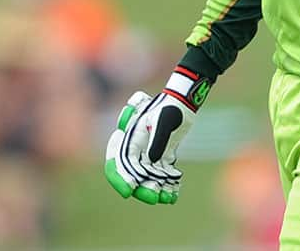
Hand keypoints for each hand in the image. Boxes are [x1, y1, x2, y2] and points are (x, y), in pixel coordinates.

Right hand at [104, 67, 210, 204]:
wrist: (183, 101)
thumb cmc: (171, 108)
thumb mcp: (164, 121)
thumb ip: (158, 140)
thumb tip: (152, 159)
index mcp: (130, 139)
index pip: (117, 163)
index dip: (120, 179)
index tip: (129, 191)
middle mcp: (137, 149)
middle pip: (134, 174)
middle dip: (143, 188)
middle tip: (154, 198)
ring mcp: (150, 152)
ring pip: (149, 176)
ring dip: (157, 188)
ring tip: (167, 198)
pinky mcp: (163, 154)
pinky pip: (162, 172)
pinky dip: (168, 183)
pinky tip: (174, 194)